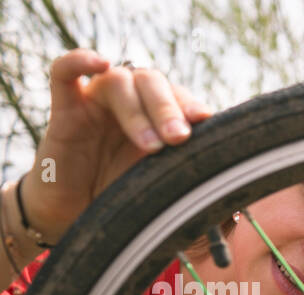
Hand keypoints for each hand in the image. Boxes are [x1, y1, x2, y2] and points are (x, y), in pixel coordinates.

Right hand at [19, 49, 212, 244]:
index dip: (193, 106)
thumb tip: (233, 211)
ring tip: (151, 146)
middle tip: (179, 138)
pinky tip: (98, 61)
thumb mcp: (165, 195)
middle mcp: (132, 105)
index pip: (180, 98)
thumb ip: (194, 191)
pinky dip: (79, 61)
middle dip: (169, 109)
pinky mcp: (66, 110)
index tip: (206, 123)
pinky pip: (64, 72)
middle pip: (153, 83)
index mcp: (160, 119)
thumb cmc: (127, 203)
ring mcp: (98, 104)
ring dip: (137, 111)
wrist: (79, 218)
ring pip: (119, 82)